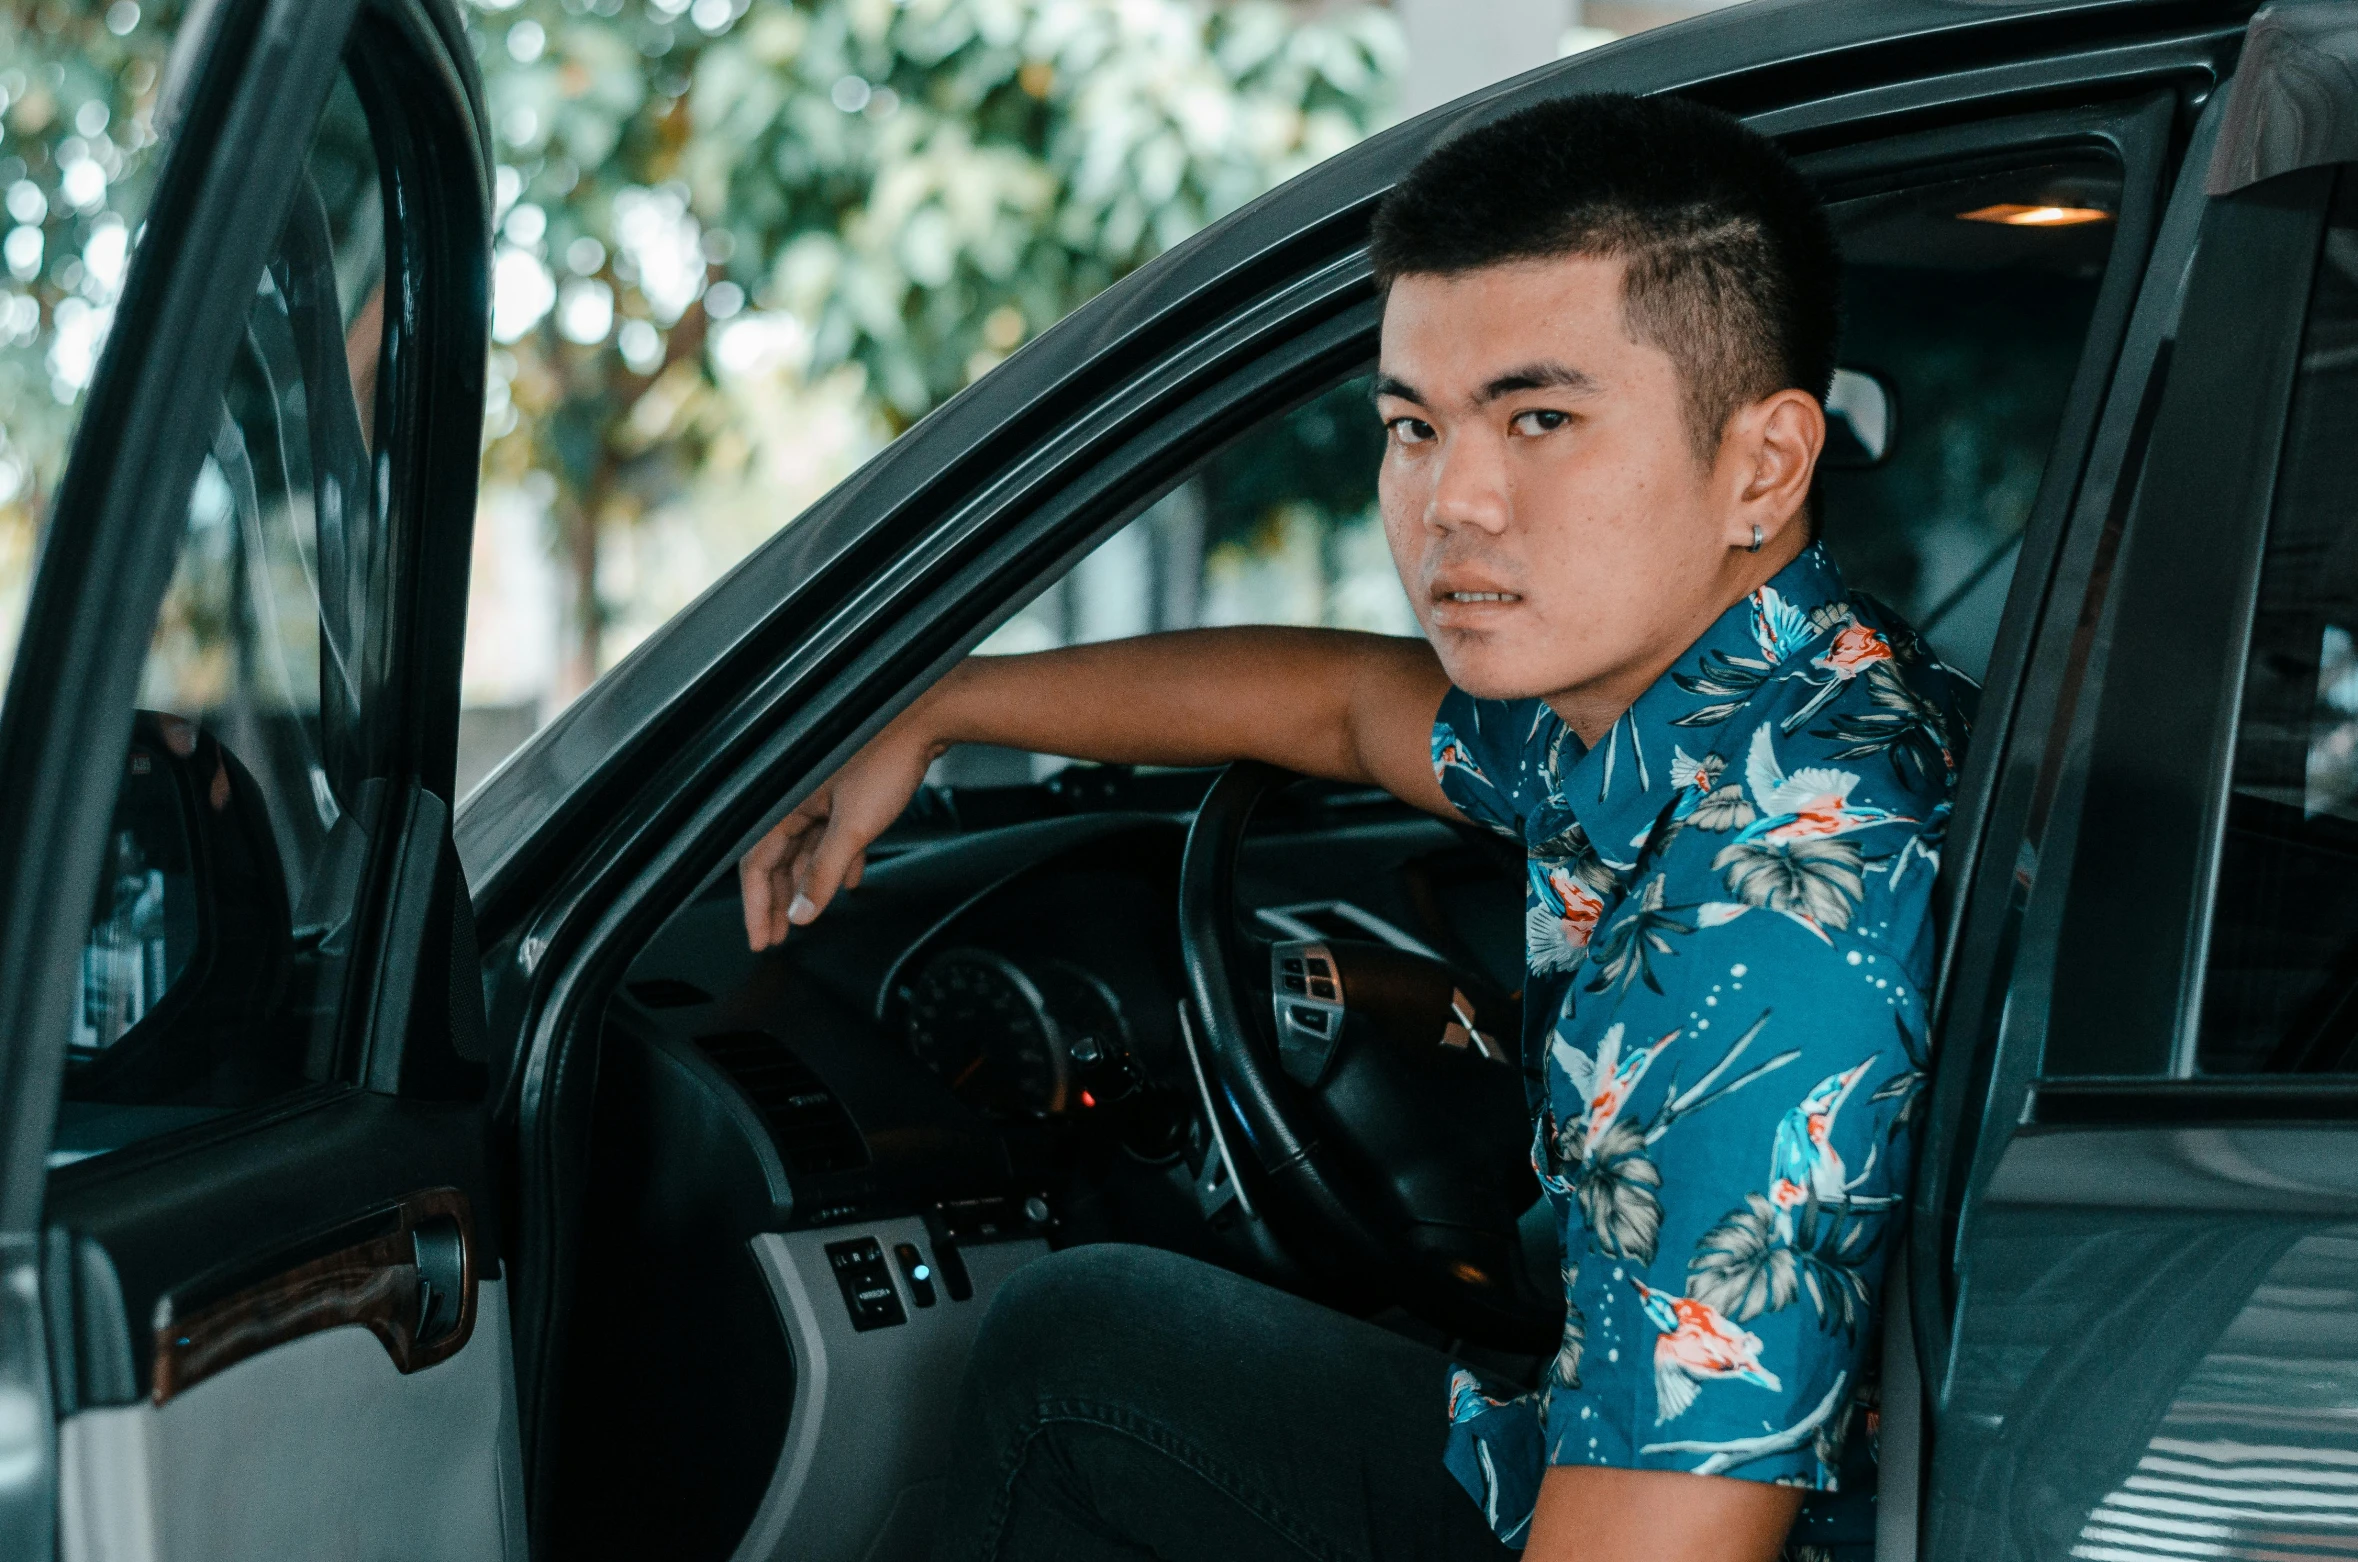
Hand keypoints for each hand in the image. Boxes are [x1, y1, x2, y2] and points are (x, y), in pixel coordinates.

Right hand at [739, 697, 943, 950]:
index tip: (760, 940)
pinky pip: (832, 836)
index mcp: (784, 803)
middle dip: (778, 902)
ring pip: (805, 850)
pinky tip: (849, 882)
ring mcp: (821, 796)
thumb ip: (824, 873)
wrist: (926, 721)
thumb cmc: (887, 761)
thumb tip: (802, 913)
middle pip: (777, 860)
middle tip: (776, 937)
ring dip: (807, 884)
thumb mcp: (853, 828)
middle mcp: (796, 798)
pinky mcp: (846, 793)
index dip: (757, 906)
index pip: (756, 864)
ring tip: (806, 916)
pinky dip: (837, 861)